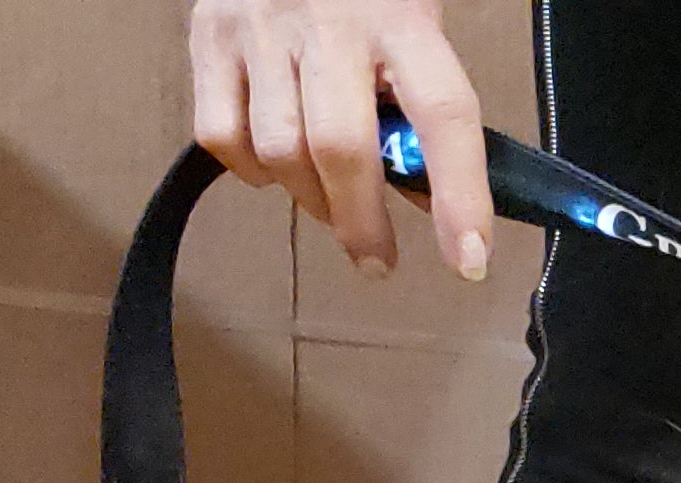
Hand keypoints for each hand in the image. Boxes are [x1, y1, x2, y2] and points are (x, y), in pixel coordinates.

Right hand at [190, 0, 492, 281]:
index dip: (461, 195)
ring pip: (279, 152)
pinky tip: (276, 166)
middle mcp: (329, 22)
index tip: (471, 260)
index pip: (444, 114)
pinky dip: (252, 171)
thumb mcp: (412, 24)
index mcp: (402, 18)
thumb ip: (422, 101)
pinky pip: (222, 136)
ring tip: (331, 206)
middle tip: (377, 259)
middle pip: (341, 149)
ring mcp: (261, 27)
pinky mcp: (209, 35)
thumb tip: (424, 197)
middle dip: (361, 223)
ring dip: (311, 201)